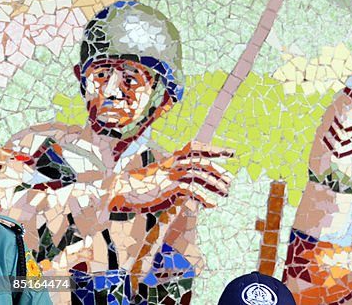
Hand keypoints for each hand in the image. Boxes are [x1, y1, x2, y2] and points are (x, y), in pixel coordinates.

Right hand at [107, 142, 233, 213]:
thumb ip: (181, 184)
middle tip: (230, 181)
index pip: (197, 148)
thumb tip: (199, 192)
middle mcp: (173, 164)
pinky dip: (204, 197)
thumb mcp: (164, 183)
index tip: (231, 153)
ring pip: (200, 174)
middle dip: (219, 171)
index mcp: (172, 160)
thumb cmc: (142, 189)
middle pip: (202, 161)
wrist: (120, 191)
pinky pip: (191, 190)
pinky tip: (212, 204)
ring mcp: (171, 174)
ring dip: (215, 184)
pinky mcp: (168, 187)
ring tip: (225, 194)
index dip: (215, 149)